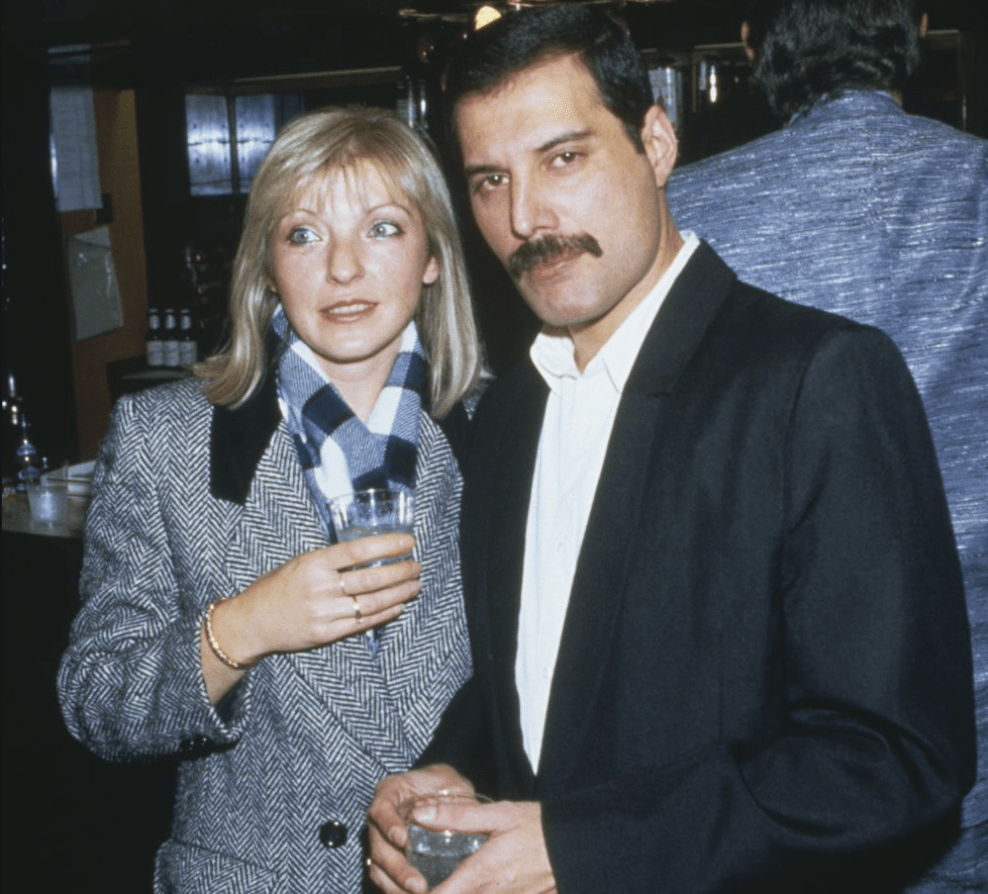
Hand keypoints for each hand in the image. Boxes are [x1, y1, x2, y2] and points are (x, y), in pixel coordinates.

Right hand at [202, 533, 419, 698]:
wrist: (251, 622)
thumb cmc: (276, 588)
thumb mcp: (299, 563)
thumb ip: (330, 560)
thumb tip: (367, 553)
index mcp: (314, 564)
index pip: (358, 551)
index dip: (387, 546)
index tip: (408, 542)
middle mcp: (320, 588)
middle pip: (371, 579)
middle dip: (400, 572)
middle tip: (416, 566)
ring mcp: (324, 613)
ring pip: (372, 602)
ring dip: (399, 593)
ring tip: (414, 585)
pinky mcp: (327, 634)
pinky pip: (363, 623)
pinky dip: (385, 614)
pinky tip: (399, 605)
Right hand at [367, 764, 475, 893]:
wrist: (439, 790)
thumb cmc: (445, 785)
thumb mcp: (452, 783)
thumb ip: (455, 800)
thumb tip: (462, 819)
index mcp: (390, 793)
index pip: (381, 808)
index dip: (388, 824)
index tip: (402, 839)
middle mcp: (380, 818)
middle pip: (378, 845)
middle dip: (397, 868)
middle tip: (418, 885)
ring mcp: (381, 841)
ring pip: (378, 867)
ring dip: (396, 885)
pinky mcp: (387, 861)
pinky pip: (385, 880)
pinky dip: (397, 891)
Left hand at [419, 799, 556, 893]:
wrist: (578, 847)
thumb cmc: (539, 828)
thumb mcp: (499, 814)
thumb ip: (457, 815)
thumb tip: (420, 814)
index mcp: (480, 875)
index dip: (415, 893)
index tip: (406, 883)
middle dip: (430, 892)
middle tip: (416, 882)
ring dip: (451, 893)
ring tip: (437, 882)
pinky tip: (467, 884)